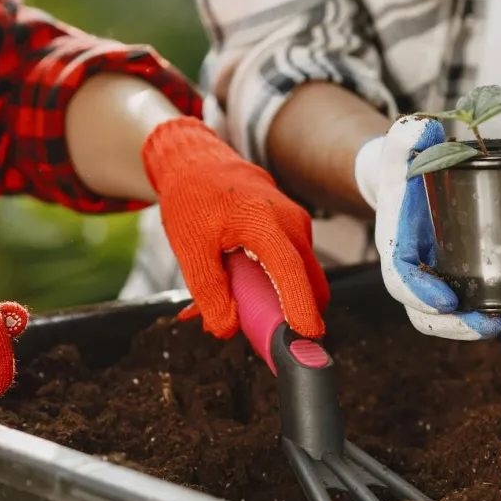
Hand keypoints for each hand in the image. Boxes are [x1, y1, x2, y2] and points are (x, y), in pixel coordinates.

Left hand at [142, 117, 329, 338]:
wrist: (200, 163)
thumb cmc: (193, 199)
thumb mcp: (190, 248)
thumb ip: (209, 291)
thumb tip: (226, 329)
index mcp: (265, 222)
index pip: (290, 271)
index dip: (301, 306)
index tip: (307, 336)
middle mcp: (291, 223)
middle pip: (310, 282)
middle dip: (296, 315)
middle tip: (265, 338)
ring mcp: (298, 225)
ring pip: (302, 277)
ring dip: (277, 300)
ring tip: (236, 305)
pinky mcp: (295, 230)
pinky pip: (294, 266)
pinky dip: (274, 284)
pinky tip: (241, 286)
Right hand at [359, 116, 500, 340]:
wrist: (417, 180)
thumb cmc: (410, 167)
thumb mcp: (402, 148)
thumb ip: (405, 137)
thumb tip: (421, 128)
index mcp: (400, 249)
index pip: (402, 281)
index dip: (420, 295)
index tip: (445, 301)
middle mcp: (424, 275)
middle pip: (433, 317)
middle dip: (462, 327)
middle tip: (493, 323)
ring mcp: (453, 282)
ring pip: (471, 318)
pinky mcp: (480, 280)